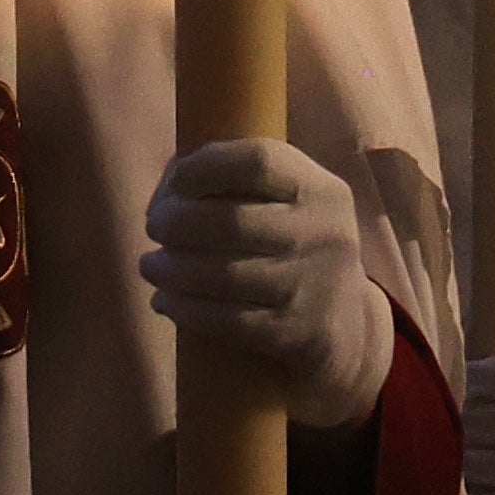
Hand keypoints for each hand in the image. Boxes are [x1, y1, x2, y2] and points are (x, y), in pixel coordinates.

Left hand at [141, 139, 397, 429]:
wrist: (345, 327)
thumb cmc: (293, 247)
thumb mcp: (289, 203)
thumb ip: (236, 180)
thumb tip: (169, 188)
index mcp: (320, 189)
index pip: (259, 161)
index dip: (205, 166)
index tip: (176, 181)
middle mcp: (323, 233)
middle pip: (231, 221)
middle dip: (176, 222)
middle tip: (153, 227)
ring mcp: (312, 286)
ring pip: (223, 275)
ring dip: (170, 270)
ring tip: (149, 266)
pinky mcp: (295, 332)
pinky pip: (227, 320)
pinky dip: (185, 309)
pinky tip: (164, 301)